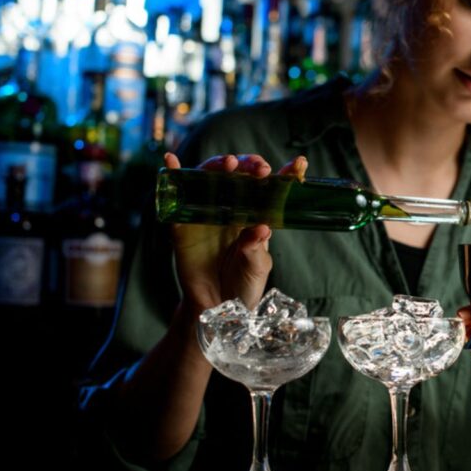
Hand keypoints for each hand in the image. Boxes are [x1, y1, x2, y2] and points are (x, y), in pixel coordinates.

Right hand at [165, 152, 308, 316]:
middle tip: (261, 169)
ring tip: (228, 162)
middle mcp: (233, 208)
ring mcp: (207, 213)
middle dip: (250, 165)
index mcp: (257, 215)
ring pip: (210, 179)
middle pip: (240, 176)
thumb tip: (261, 229)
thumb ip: (256, 249)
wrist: (217, 309)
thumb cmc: (243, 285)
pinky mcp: (183, 224)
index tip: (300, 164)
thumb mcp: (256, 267)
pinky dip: (173, 175)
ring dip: (217, 165)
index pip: (272, 188)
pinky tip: (171, 161)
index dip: (286, 174)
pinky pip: (176, 198)